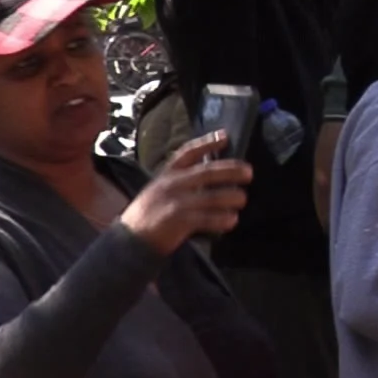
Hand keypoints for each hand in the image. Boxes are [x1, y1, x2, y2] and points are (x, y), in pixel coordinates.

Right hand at [122, 132, 248, 251]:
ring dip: (231, 197)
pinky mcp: (178, 221)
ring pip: (211, 197)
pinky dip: (221, 219)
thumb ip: (180, 183)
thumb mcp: (158, 191)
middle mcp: (171, 185)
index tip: (225, 136)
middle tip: (249, 172)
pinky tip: (232, 220)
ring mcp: (175, 203)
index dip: (207, 143)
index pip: (188, 153)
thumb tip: (210, 176)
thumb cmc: (147, 216)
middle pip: (206, 173)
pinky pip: (206, 219)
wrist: (128, 241)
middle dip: (230, 170)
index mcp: (166, 175)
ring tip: (243, 198)